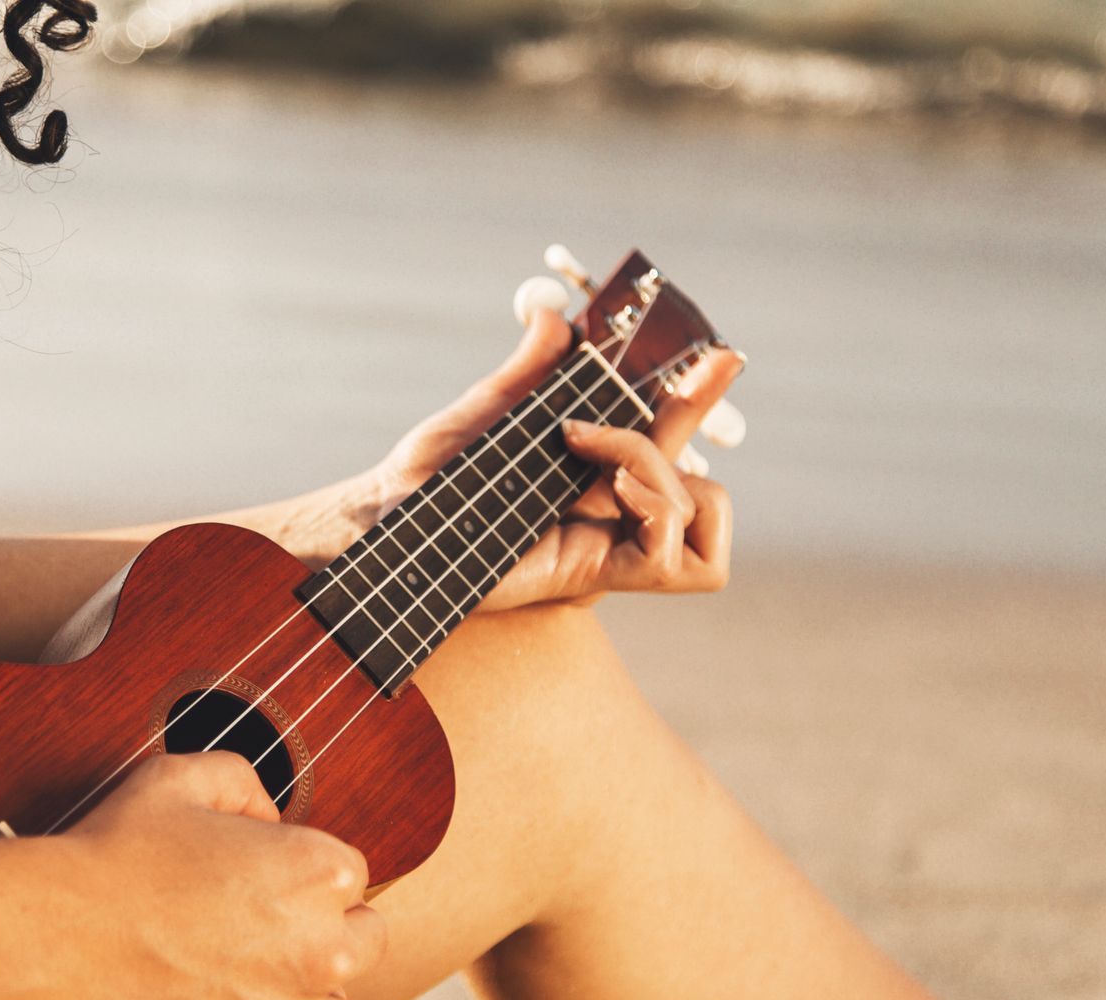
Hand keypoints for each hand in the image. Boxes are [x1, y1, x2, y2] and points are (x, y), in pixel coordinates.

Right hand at [48, 753, 383, 999]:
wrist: (50, 939)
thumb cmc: (109, 853)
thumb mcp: (178, 778)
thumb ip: (242, 783)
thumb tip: (269, 817)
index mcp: (317, 868)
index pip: (353, 875)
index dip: (307, 877)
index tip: (265, 883)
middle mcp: (322, 947)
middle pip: (365, 946)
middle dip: (327, 938)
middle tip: (267, 937)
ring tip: (268, 996)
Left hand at [367, 309, 743, 611]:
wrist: (386, 518)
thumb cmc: (426, 475)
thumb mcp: (487, 408)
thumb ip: (531, 367)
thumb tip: (557, 316)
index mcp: (592, 476)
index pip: (667, 438)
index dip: (696, 400)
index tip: (720, 356)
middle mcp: (609, 515)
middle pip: (699, 475)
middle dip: (679, 421)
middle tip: (589, 420)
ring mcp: (607, 548)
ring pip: (698, 512)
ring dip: (659, 468)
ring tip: (586, 453)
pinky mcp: (593, 577)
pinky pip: (673, 559)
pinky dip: (659, 511)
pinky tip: (612, 491)